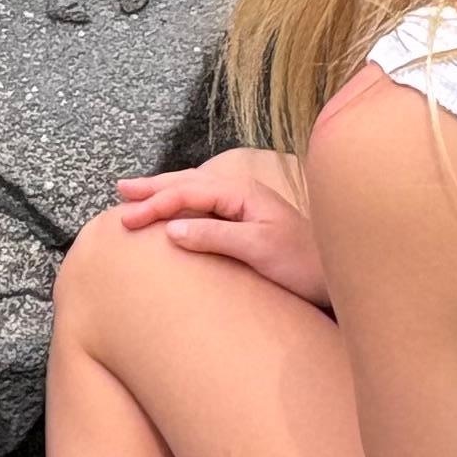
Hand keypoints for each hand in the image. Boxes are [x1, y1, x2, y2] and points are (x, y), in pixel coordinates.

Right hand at [111, 150, 329, 301]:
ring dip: (165, 190)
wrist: (336, 275)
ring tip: (136, 192)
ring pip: (195, 189)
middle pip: (188, 181)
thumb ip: (215, 236)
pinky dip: (181, 203)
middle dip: (153, 186)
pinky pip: (204, 203)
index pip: (187, 191)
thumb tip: (171, 230)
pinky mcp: (246, 219)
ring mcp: (244, 204)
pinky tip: (173, 209)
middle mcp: (241, 191)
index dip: (155, 203)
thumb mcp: (257, 249)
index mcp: (241, 192)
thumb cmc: (301, 263)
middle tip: (121, 191)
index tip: (128, 219)